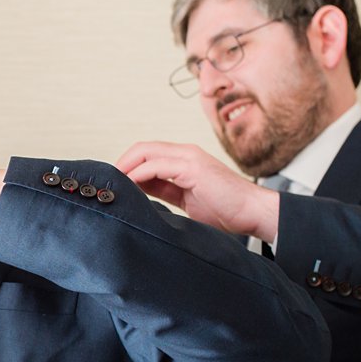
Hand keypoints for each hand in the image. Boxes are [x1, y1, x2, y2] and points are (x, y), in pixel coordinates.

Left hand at [115, 142, 279, 242]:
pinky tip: (130, 187)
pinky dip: (139, 175)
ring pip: (146, 153)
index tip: (114, 183)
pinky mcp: (192, 168)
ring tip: (114, 186)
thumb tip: (139, 189)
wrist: (252, 212)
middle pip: (142, 148)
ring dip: (126, 168)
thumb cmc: (225, 210)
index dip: (128, 165)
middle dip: (122, 163)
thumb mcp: (186, 199)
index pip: (147, 153)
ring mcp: (189, 158)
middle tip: (108, 183)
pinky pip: (156, 167)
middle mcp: (186, 153)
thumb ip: (164, 190)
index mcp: (184, 159)